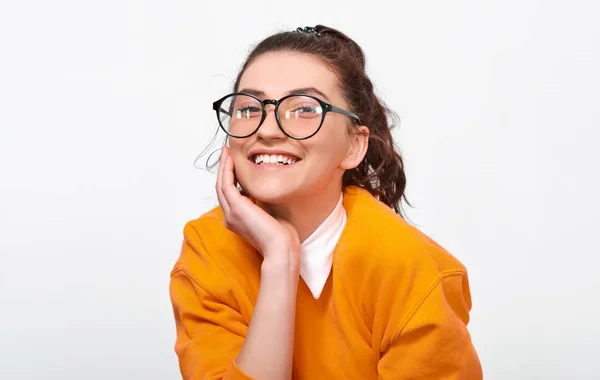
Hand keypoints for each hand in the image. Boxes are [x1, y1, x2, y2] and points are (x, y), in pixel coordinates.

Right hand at [216, 146, 299, 266]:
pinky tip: (230, 159)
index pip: (230, 194)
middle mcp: (230, 217)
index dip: (230, 177)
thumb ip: (262, 202)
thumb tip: (263, 189)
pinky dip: (227, 170)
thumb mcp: (269, 214)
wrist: (281, 247)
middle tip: (226, 152)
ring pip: (221, 184)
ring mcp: (231, 213)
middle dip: (223, 168)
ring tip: (226, 152)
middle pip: (222, 187)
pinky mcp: (236, 207)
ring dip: (223, 166)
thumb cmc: (280, 236)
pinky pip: (226, 184)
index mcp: (237, 220)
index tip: (234, 163)